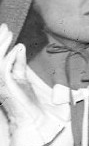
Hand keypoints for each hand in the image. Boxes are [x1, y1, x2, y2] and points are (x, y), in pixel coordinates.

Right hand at [0, 23, 63, 145]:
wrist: (29, 118)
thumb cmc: (25, 100)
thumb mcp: (21, 76)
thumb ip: (19, 62)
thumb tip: (19, 46)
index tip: (5, 29)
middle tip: (4, 27)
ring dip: (2, 45)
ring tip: (9, 32)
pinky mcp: (4, 87)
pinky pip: (4, 68)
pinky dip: (10, 56)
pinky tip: (16, 48)